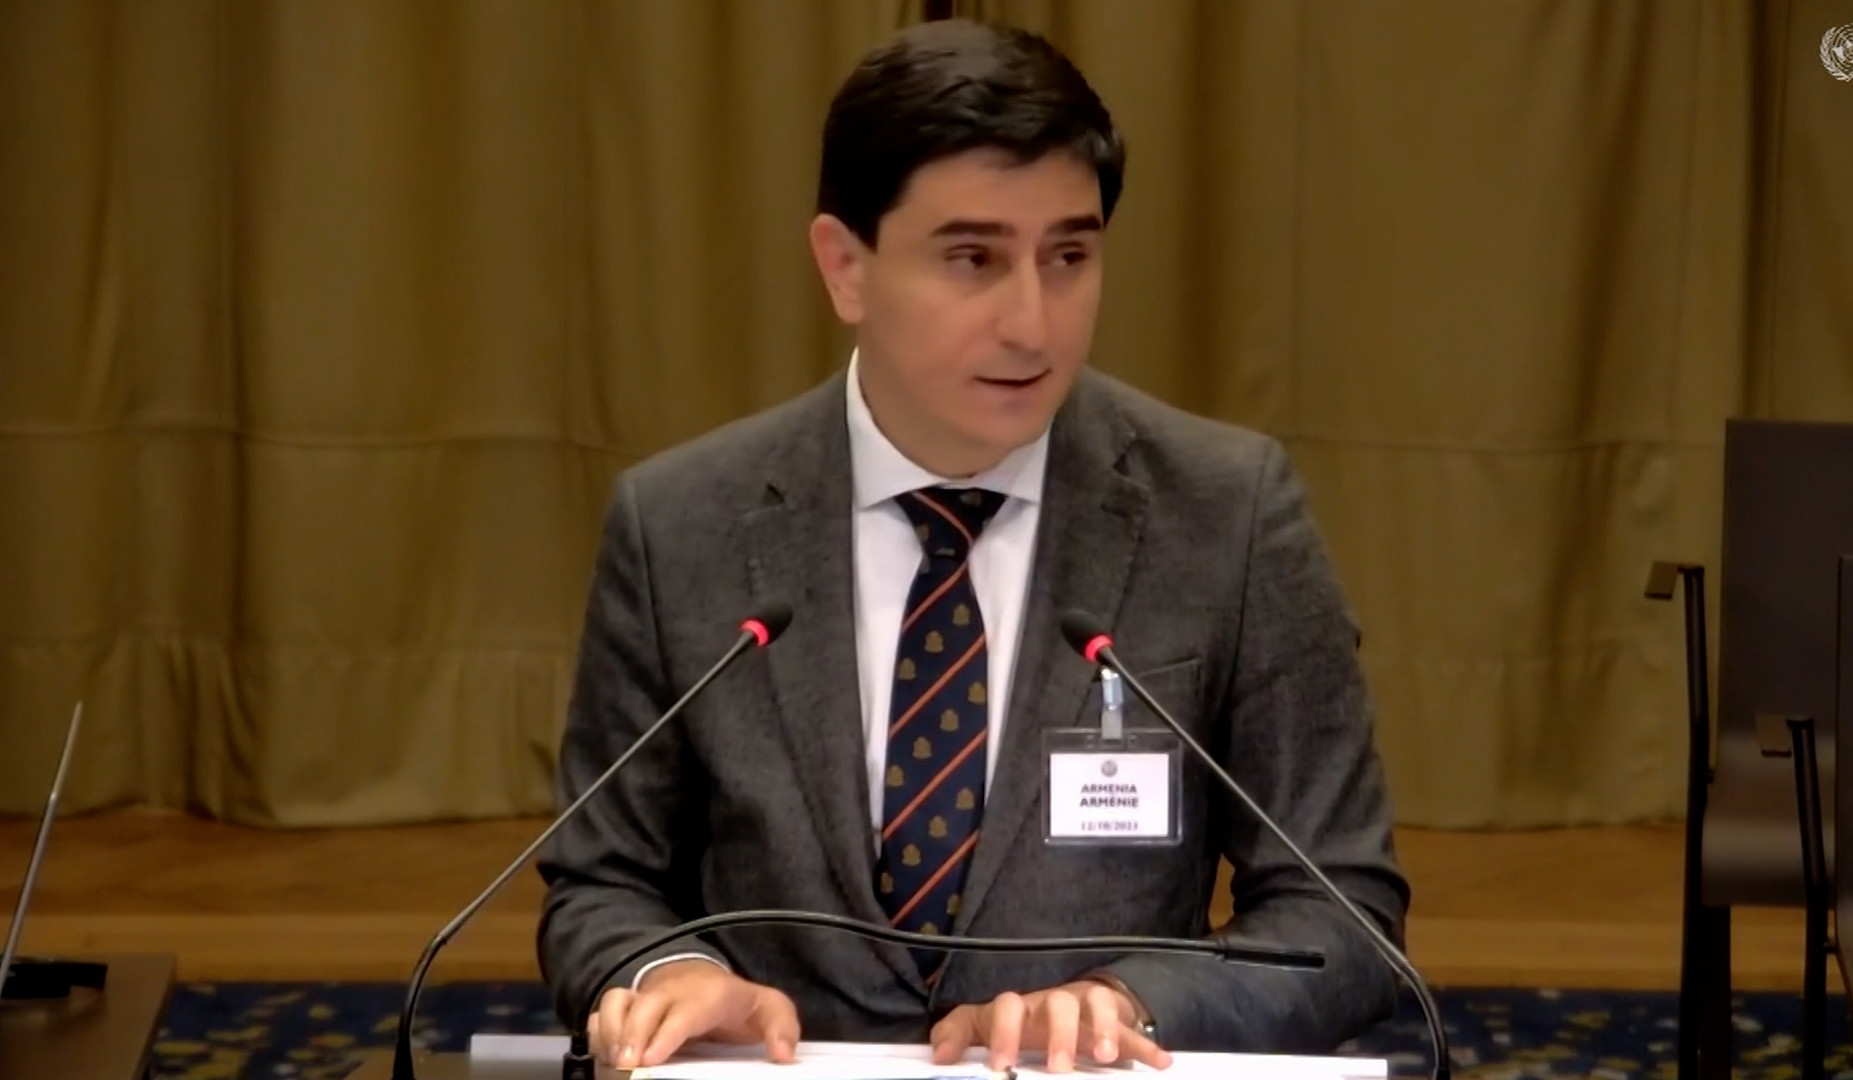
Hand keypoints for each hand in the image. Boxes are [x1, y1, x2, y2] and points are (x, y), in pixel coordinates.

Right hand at [588, 959, 799, 1069]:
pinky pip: (602, 1012)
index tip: (651, 1059)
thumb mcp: (770, 1009)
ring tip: (613, 1063)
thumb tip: (783, 1054)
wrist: (706, 979)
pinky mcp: (628, 1006)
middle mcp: (673, 991)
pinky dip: (598, 1032)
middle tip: (626, 1067)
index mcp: (710, 994)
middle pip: (644, 1005)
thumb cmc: (736, 1003)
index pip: (685, 1010)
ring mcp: (647, 996)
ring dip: (610, 1032)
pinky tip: (604, 1056)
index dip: (666, 1032)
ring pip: (617, 1002)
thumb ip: (782, 1029)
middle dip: (631, 1034)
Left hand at [929, 979, 1171, 1072]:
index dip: (1003, 1032)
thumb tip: (938, 1056)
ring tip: (1105, 1057)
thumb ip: (958, 1034)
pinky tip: (1161, 1063)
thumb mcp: (985, 1027)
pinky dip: (1147, 1047)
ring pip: (1096, 1005)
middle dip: (1059, 1034)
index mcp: (1020, 1008)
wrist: (1064, 1009)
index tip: (1001, 1066)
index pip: (1008, 1006)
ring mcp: (1086, 1010)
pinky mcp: (1115, 1023)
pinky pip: (1132, 1031)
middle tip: (1058, 1068)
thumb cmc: (1021, 1023)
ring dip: (1102, 1029)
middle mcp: (1053, 1003)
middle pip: (1057, 1003)